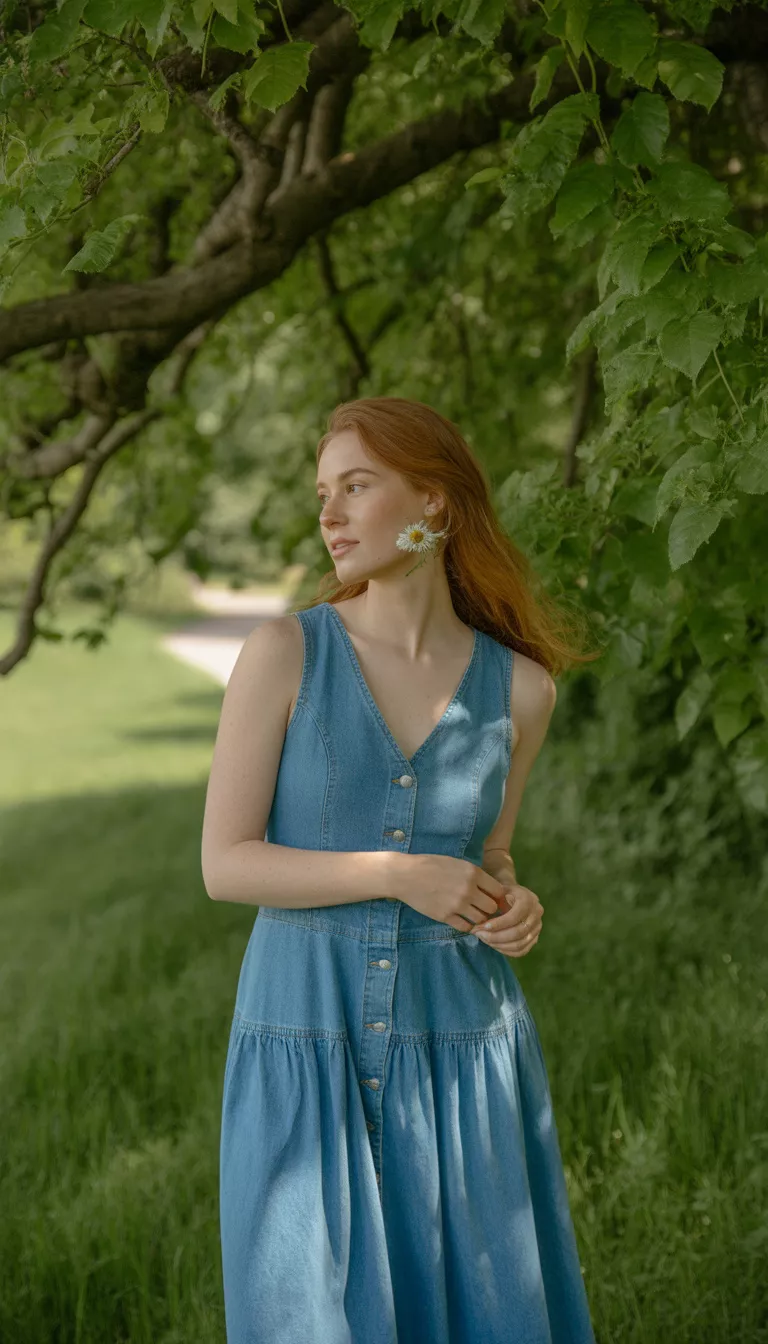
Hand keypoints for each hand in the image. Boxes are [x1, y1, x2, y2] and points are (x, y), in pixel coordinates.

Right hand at [393, 854, 510, 932]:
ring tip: (472, 915)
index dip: (497, 896)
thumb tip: (490, 888)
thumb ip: (473, 875)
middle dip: (489, 909)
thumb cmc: (430, 865)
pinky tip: (461, 920)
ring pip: (480, 919)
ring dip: (478, 919)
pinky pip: (465, 927)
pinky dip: (466, 926)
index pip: (498, 891)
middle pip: (492, 908)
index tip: (492, 898)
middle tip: (482, 908)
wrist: (405, 875)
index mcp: (473, 873)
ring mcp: (457, 904)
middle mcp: (468, 889)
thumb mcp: (456, 863)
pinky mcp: (445, 916)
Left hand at [473, 882, 542, 956]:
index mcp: (528, 899)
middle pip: (518, 932)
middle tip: (479, 934)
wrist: (516, 896)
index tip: (483, 926)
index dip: (498, 924)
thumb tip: (478, 922)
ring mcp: (537, 927)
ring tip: (484, 939)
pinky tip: (493, 945)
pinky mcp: (535, 938)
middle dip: (496, 936)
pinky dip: (506, 951)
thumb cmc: (503, 893)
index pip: (514, 916)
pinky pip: (521, 951)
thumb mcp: (497, 891)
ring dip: (499, 945)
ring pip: (519, 944)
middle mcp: (536, 914)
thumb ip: (490, 902)